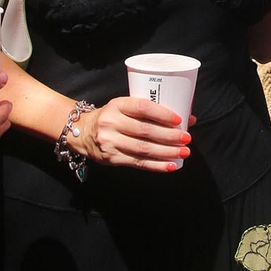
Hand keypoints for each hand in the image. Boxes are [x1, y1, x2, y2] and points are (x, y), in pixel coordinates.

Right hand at [72, 97, 190, 172]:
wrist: (82, 132)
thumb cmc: (112, 117)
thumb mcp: (125, 108)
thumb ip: (152, 112)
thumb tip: (189, 118)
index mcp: (117, 105)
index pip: (142, 107)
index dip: (162, 113)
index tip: (179, 120)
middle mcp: (111, 122)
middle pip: (145, 130)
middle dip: (169, 136)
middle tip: (187, 138)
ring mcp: (110, 141)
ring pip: (143, 148)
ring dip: (167, 152)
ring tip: (183, 152)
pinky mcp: (111, 158)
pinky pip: (138, 163)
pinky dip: (156, 165)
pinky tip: (170, 165)